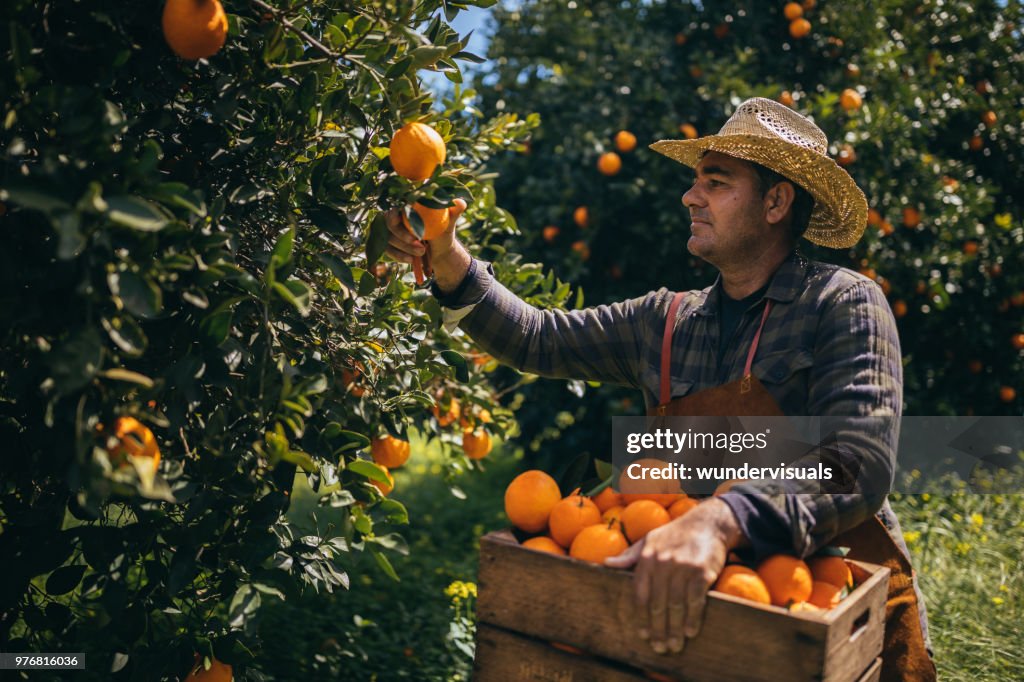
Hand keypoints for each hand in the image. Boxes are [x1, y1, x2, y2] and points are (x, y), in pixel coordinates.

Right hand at [384, 198, 466, 268]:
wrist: (439, 249)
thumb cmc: (443, 231)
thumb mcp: (449, 222)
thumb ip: (453, 211)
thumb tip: (459, 202)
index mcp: (408, 205)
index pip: (395, 206)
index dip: (396, 214)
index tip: (404, 223)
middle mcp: (395, 215)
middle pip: (388, 223)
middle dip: (402, 235)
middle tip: (419, 245)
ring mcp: (390, 230)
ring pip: (387, 238)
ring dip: (404, 248)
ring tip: (421, 252)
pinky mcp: (389, 243)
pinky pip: (387, 249)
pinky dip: (399, 256)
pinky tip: (411, 260)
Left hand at [604, 498, 745, 654]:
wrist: (707, 523)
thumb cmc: (675, 534)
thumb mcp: (648, 540)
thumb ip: (629, 556)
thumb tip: (606, 563)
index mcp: (647, 558)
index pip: (640, 593)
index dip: (641, 617)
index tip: (643, 635)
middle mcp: (663, 563)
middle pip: (657, 604)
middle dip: (658, 629)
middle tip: (660, 648)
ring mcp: (683, 567)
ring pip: (676, 605)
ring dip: (675, 629)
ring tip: (674, 645)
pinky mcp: (702, 571)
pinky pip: (695, 599)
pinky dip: (693, 618)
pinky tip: (690, 631)